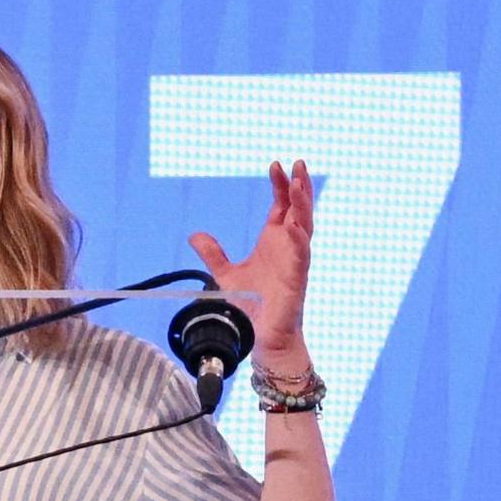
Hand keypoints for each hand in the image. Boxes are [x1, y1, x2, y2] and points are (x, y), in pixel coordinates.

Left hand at [187, 161, 313, 381]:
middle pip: (299, 209)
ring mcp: (294, 262)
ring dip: (304, 205)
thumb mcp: (226, 274)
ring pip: (305, 226)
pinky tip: (294, 223)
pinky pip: (301, 254)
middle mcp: (287, 247)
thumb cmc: (252, 307)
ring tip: (299, 182)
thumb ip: (213, 254)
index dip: (280, 186)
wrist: (261, 338)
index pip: (281, 206)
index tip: (275, 165)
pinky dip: (298, 238)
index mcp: (274, 241)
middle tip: (297, 163)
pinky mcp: (297, 279)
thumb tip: (195, 235)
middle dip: (299, 186)